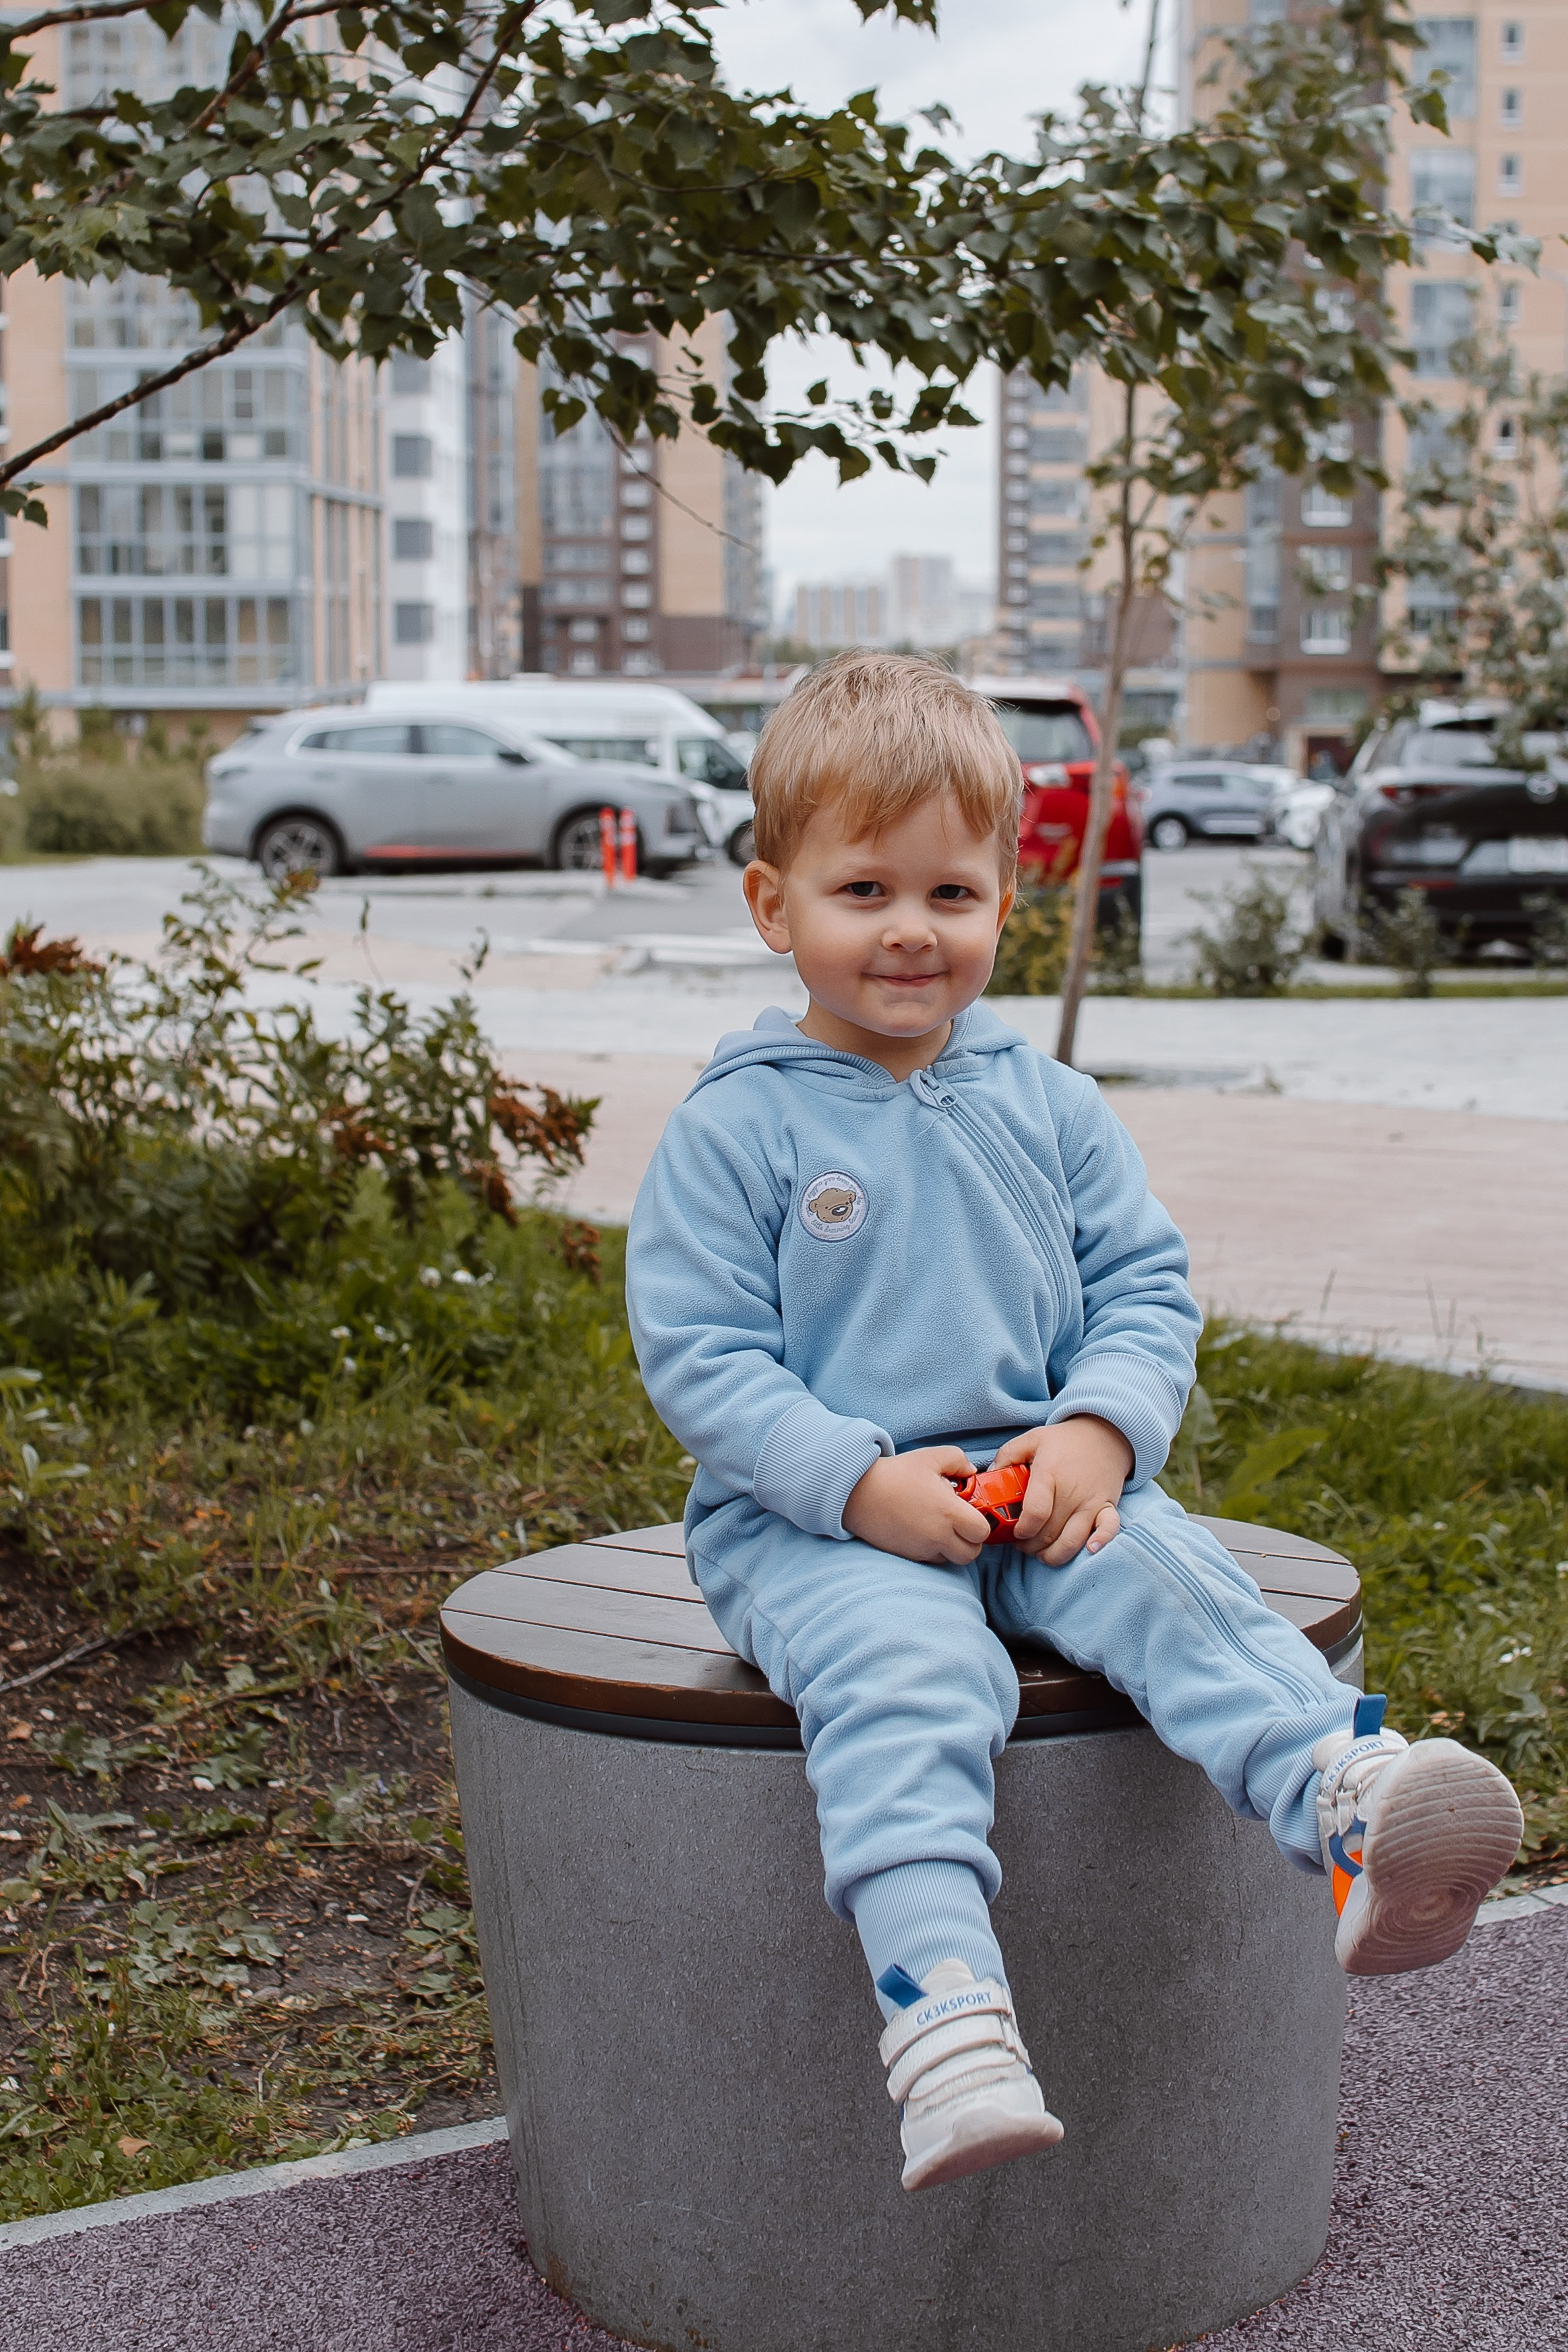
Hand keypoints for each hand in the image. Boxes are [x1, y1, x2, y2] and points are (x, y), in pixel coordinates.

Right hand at [843, 1447, 991, 1565]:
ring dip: (952, 1546)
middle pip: (971, 1554)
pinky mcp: (908, 1555)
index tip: (971, 1510)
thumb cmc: (896, 1474)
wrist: (858, 1493)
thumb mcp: (931, 1456)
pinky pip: (931, 1559)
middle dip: (971, 1540)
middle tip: (961, 1523)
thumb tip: (972, 1473)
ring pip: (951, 1559)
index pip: (982, 1532)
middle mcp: (938, 1536)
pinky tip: (924, 1529)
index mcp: (948, 1512)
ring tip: (940, 1525)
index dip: (981, 1522)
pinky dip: (933, 1549)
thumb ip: (959, 1460)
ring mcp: (922, 1548)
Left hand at [994, 1417, 1132, 1564]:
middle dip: (1031, 1546)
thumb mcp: (1031, 1439)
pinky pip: (1108, 1530)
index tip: (1015, 1532)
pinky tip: (1088, 1550)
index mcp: (1049, 1474)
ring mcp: (1092, 1501)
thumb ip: (1006, 1455)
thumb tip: (988, 1477)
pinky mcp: (1108, 1506)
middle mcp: (1072, 1491)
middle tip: (1023, 1544)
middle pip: (1049, 1533)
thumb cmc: (1064, 1441)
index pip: (1035, 1513)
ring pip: (1073, 1540)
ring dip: (1054, 1554)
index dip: (1022, 1530)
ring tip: (1042, 1553)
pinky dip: (1100, 1542)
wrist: (1104, 1434)